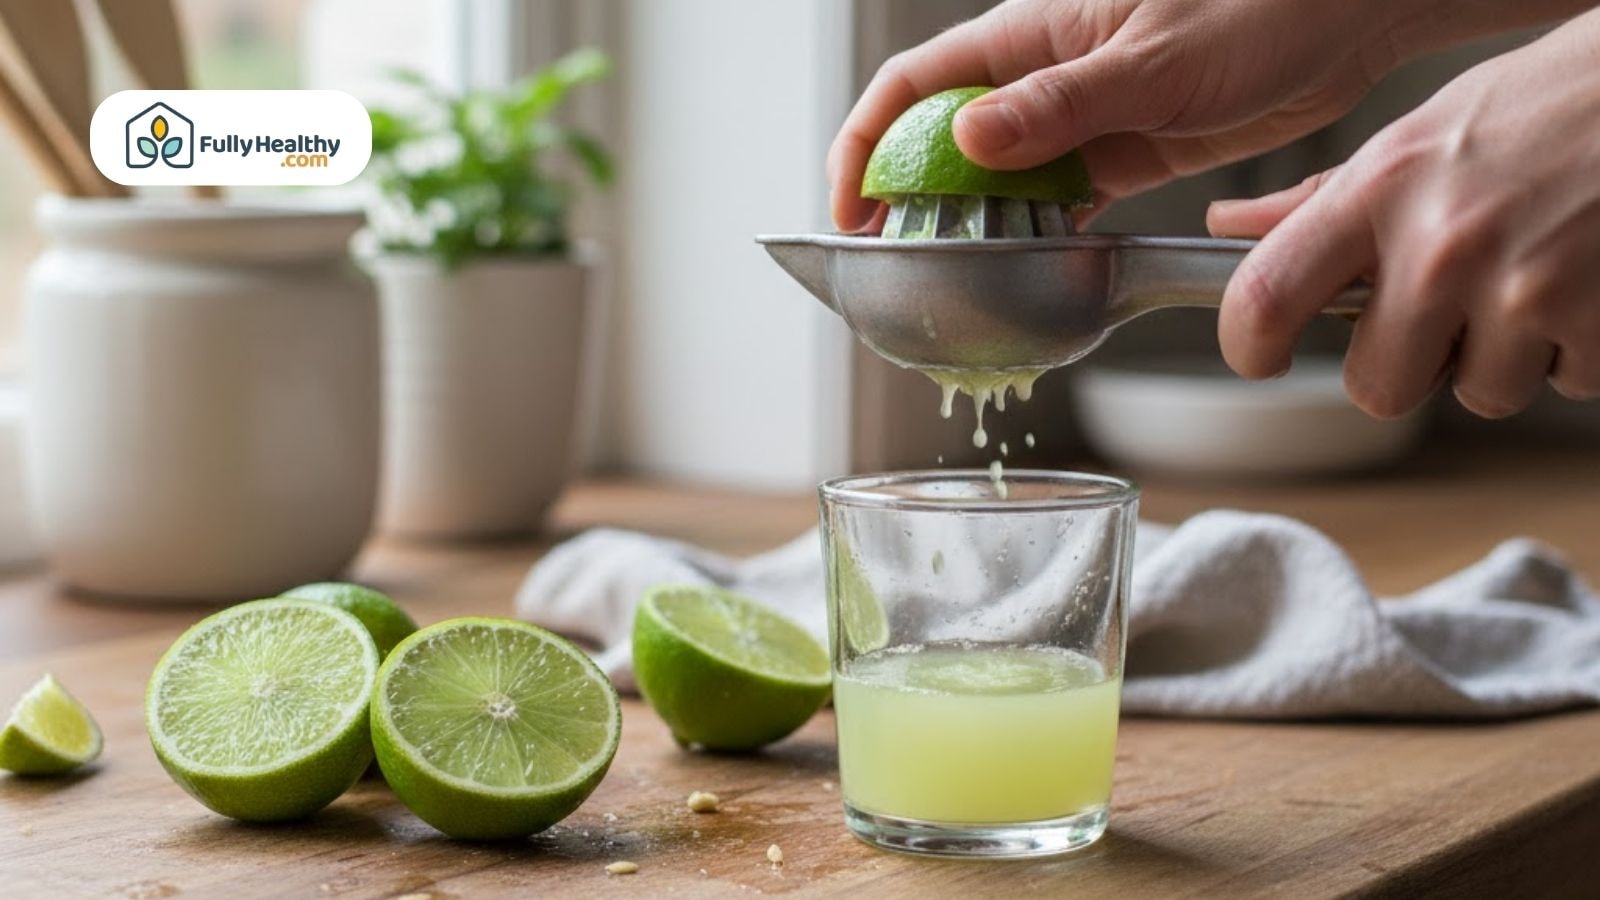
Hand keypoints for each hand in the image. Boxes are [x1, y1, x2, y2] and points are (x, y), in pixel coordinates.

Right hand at [828, 0, 1587, 232]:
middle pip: (942, 138)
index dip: (867, 145)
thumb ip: (1063, 103)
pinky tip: (1027, 267)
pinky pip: (1056, 198)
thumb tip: (968, 138)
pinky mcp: (1122, 150)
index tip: (852, 210)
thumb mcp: (1156, 61)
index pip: (914, 86)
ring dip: (969, 225)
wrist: (1347, 18)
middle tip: (892, 264)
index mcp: (1032, 33)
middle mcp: (1044, 75)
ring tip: (950, 279)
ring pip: (996, 176)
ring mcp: (1080, 116)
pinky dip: (1036, 233)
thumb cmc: (1261, 6)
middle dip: (906, 198)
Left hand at [1210, 9, 1599, 417]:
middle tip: (1445, 311)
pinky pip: (1564, 385)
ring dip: (1502, 358)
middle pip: (1376, 388)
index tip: (1261, 356)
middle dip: (1408, 366)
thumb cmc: (1540, 107)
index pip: (1266, 296)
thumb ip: (1323, 199)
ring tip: (1527, 280)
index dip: (1249, 347)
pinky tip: (1580, 284)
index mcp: (1381, 190)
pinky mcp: (1592, 319)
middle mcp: (1440, 244)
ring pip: (1478, 396)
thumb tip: (1229, 227)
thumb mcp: (1417, 135)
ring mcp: (1519, 287)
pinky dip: (1573, 351)